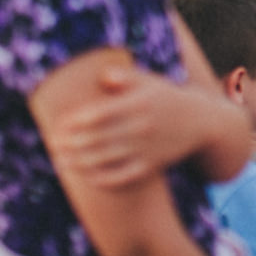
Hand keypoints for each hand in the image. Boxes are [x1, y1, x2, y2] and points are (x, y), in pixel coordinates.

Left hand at [48, 64, 246, 186]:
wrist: (202, 121)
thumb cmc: (167, 97)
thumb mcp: (150, 80)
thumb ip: (125, 77)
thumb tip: (104, 76)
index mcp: (138, 103)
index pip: (98, 115)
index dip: (74, 122)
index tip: (58, 126)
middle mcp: (141, 127)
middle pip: (98, 139)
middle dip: (71, 144)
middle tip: (52, 145)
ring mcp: (147, 148)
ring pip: (106, 160)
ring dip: (80, 163)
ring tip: (61, 162)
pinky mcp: (152, 165)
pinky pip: (124, 177)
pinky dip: (104, 179)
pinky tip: (87, 178)